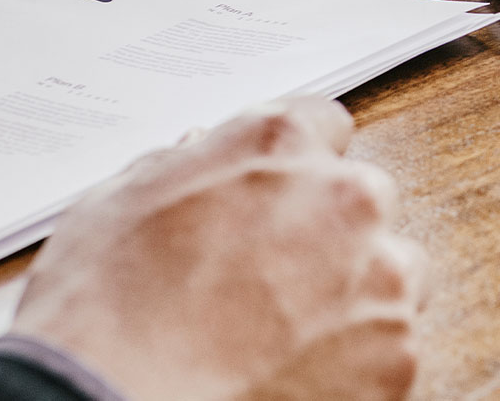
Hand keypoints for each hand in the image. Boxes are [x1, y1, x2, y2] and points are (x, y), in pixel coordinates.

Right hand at [14, 97, 422, 400]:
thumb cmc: (103, 313)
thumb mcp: (117, 202)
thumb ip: (180, 167)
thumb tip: (198, 158)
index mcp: (278, 144)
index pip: (324, 124)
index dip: (298, 166)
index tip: (285, 195)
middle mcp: (343, 197)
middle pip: (364, 200)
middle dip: (330, 231)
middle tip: (273, 279)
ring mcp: (380, 279)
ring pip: (393, 274)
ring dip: (354, 296)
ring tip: (284, 337)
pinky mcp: (396, 357)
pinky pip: (390, 351)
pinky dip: (355, 366)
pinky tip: (293, 375)